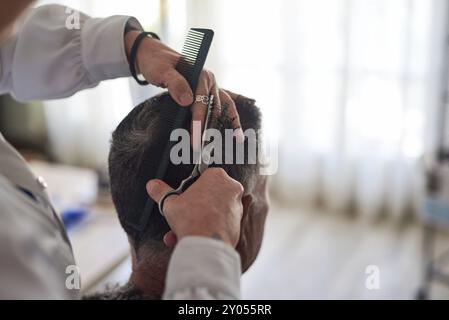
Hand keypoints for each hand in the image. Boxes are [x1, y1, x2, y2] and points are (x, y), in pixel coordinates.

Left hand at [125, 31, 242, 139]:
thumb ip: (175, 84)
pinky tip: (237, 136)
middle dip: (209, 131)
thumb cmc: (157, 63)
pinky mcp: (207, 95)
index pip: (202, 103)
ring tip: (227, 144)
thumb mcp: (162, 71)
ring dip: (220, 128)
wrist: (154, 57)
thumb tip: (187, 101)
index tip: (195, 139)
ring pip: (221, 111)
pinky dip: (230, 122)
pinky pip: (221, 110)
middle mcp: (210, 82)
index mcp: (202, 75)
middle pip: (214, 110)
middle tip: (201, 150)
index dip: (199, 122)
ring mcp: (211, 89)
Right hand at [146, 168, 243, 246]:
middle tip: (182, 217)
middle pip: (209, 195)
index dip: (191, 188)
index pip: (203, 177)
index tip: (184, 197)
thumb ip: (161, 192)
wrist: (207, 245)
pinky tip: (191, 238)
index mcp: (217, 176)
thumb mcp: (169, 203)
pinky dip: (207, 229)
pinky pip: (219, 223)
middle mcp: (232, 188)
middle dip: (194, 208)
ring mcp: (237, 206)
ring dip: (197, 221)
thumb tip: (151, 185)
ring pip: (214, 211)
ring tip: (180, 233)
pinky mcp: (239, 223)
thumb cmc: (190, 219)